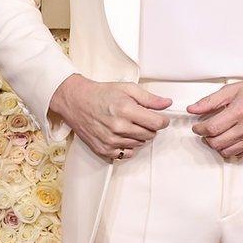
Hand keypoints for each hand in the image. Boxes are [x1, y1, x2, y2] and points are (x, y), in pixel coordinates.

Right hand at [48, 75, 172, 160]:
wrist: (76, 101)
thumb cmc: (101, 94)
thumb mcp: (127, 89)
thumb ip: (149, 98)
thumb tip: (166, 103)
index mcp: (126, 110)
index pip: (157, 124)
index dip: (162, 120)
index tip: (160, 118)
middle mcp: (119, 127)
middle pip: (150, 135)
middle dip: (150, 127)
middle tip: (140, 118)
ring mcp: (111, 141)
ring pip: (139, 145)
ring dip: (138, 136)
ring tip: (128, 124)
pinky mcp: (104, 150)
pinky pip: (126, 154)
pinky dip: (127, 146)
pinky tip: (121, 135)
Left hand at [186, 72, 242, 157]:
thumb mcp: (232, 89)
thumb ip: (210, 101)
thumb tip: (192, 109)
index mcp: (239, 111)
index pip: (212, 128)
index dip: (199, 129)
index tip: (197, 127)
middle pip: (217, 143)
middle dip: (206, 138)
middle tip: (205, 132)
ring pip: (227, 152)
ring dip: (218, 146)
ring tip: (217, 136)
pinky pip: (241, 154)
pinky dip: (232, 149)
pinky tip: (231, 139)